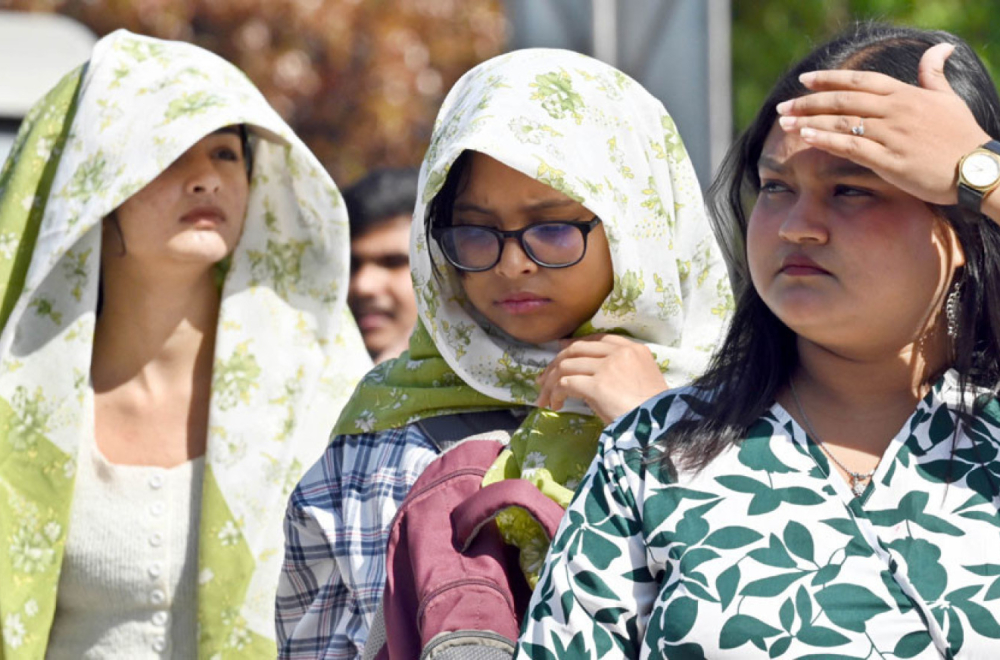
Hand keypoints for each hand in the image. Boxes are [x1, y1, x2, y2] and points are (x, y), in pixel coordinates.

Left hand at [535, 334, 667, 423]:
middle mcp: (620, 353)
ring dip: (551, 382)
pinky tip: (556, 405)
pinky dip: (556, 393)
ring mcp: (608, 367)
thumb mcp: (642, 380)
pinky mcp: (597, 385)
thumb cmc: (653, 412)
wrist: (661, 427)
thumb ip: (622, 370)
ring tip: (545, 398)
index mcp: (634, 349)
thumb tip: (590, 376)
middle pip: (577, 349)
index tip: (560, 350)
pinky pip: (566, 383)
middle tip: (543, 379)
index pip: (597, 340)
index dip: (575, 345)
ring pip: (566, 366)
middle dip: (555, 363)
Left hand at [775, 43, 990, 206]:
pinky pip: (851, 146)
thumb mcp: (949, 99)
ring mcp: (892, 134)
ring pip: (842, 122)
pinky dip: (826, 140)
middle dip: (809, 102)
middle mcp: (896, 110)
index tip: (804, 80)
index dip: (829, 78)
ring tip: (785, 124)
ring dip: (810, 121)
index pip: (859, 80)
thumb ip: (934, 75)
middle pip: (843, 100)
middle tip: (784, 106)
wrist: (977, 168)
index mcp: (906, 94)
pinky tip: (806, 138)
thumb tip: (939, 48)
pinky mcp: (890, 160)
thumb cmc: (962, 135)